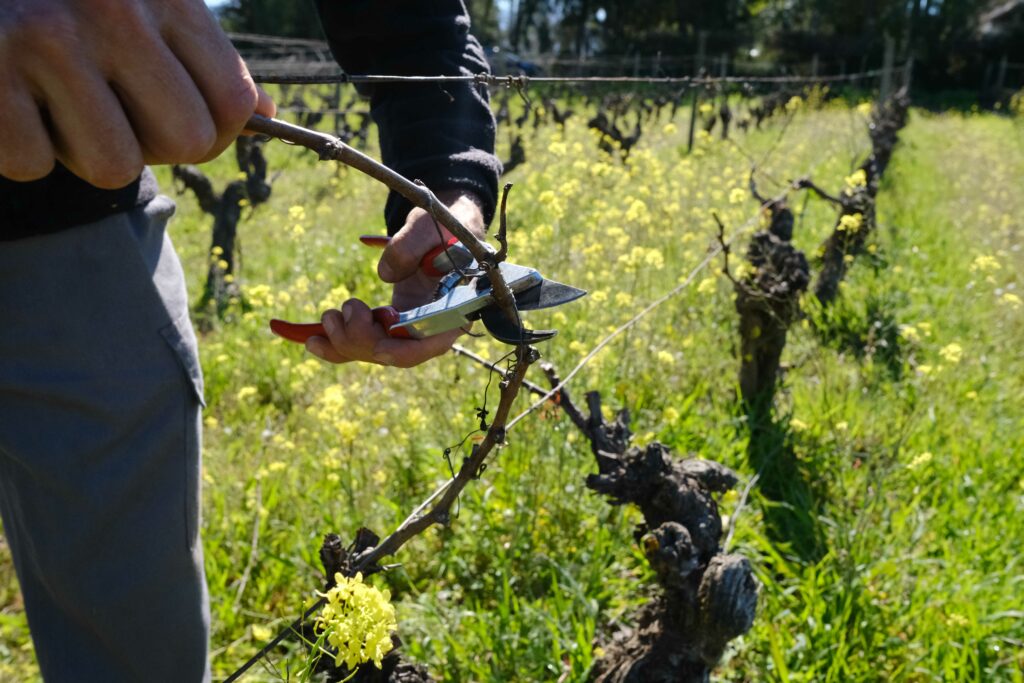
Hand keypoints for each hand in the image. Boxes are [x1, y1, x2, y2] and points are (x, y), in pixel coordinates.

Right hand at [0, 0, 275, 187]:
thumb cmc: (67, 2)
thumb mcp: (144, 5)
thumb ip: (200, 56)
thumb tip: (267, 115)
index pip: (233, 102)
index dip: (215, 131)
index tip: (179, 119)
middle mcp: (112, 12)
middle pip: (186, 143)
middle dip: (152, 144)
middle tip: (111, 108)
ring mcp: (46, 42)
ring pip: (114, 167)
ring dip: (84, 151)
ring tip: (56, 100)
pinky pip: (33, 164)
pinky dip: (22, 146)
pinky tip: (11, 98)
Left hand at [306, 191, 486, 367]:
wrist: (440, 229)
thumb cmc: (443, 226)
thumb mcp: (430, 225)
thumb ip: (412, 244)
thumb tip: (384, 274)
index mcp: (452, 309)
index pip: (432, 343)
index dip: (405, 351)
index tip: (379, 348)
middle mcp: (430, 327)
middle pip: (395, 351)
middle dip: (361, 339)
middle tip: (343, 309)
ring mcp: (407, 330)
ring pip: (373, 352)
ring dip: (344, 340)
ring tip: (329, 315)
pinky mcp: (387, 325)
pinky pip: (361, 342)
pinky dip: (335, 343)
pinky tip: (309, 339)